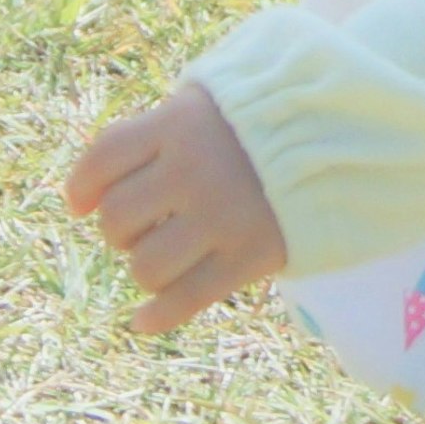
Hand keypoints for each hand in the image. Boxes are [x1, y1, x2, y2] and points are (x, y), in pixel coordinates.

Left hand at [60, 80, 289, 335]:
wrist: (345, 136)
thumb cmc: (267, 118)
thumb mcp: (211, 101)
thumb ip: (160, 130)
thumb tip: (98, 182)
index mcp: (178, 124)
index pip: (103, 159)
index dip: (82, 187)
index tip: (80, 204)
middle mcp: (193, 171)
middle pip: (117, 218)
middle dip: (120, 230)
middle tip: (143, 226)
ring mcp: (222, 217)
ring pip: (145, 266)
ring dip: (144, 267)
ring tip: (163, 255)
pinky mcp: (250, 256)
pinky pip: (186, 300)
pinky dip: (157, 317)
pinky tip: (142, 322)